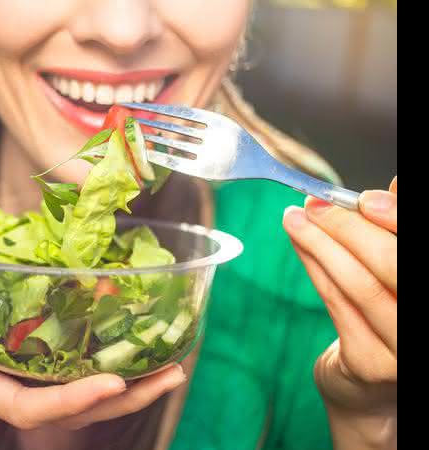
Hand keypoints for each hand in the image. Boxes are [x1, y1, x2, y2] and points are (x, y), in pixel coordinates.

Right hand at [0, 199, 186, 430]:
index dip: (67, 402)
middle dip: (118, 400)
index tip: (113, 382)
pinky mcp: (12, 367)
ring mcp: (4, 380)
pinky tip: (132, 343)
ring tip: (172, 365)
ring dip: (122, 389)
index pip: (19, 406)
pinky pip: (62, 377)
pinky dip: (99, 367)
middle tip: (172, 372)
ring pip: (69, 403)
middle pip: (62, 414)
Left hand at [283, 177, 396, 445]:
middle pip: (392, 264)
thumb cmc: (389, 318)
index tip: (365, 196)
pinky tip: (299, 243)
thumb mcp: (397, 274)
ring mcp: (405, 350)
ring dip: (321, 243)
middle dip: (349, 228)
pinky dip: (314, 266)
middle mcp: (425, 324)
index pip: (415, 249)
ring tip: (295, 217)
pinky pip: (336, 302)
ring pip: (359, 283)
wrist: (373, 391)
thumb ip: (396, 234)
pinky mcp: (371, 363)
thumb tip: (392, 185)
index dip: (396, 217)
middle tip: (315, 204)